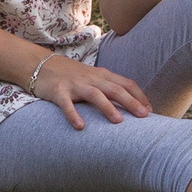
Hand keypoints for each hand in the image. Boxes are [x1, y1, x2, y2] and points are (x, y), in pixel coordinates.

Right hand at [31, 52, 151, 128]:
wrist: (41, 65)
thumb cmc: (72, 75)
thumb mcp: (93, 78)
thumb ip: (109, 88)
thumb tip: (131, 105)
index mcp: (102, 75)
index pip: (126, 83)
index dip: (140, 96)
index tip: (150, 111)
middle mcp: (91, 78)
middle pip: (115, 89)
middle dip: (131, 102)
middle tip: (144, 116)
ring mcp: (75, 85)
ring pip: (95, 95)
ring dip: (108, 107)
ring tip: (119, 122)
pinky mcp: (59, 92)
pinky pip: (67, 104)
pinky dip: (73, 115)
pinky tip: (80, 126)